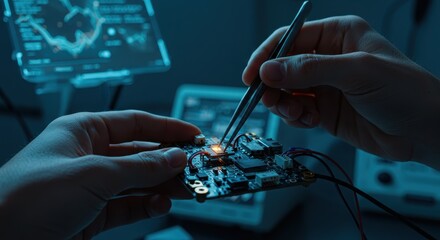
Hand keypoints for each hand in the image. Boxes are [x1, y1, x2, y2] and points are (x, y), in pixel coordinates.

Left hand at [0, 110, 199, 238]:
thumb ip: (140, 167)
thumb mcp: (93, 175)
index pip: (135, 123)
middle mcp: (87, 157)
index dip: (166, 128)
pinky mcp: (90, 215)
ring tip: (185, 188)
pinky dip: (146, 206)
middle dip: (168, 161)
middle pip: (139, 154)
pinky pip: (127, 206)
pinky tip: (160, 204)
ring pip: (136, 182)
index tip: (192, 134)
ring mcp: (89, 187)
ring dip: (162, 185)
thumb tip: (174, 157)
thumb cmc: (25, 199)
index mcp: (82, 132)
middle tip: (195, 167)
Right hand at [243, 15, 439, 168]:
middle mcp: (328, 59)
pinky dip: (294, 116)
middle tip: (268, 97)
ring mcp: (325, 86)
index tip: (252, 75)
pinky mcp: (325, 110)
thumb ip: (310, 69)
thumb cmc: (406, 91)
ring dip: (282, 102)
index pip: (290, 39)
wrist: (424, 131)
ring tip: (292, 110)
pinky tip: (306, 119)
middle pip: (283, 66)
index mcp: (337, 36)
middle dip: (272, 83)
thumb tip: (270, 69)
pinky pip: (296, 110)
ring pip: (286, 90)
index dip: (267, 55)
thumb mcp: (357, 72)